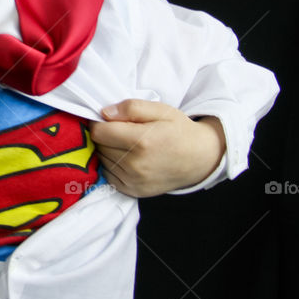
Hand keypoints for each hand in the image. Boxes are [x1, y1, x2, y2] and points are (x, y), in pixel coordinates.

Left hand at [87, 99, 226, 196]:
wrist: (200, 159)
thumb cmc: (179, 131)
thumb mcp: (160, 109)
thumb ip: (131, 107)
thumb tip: (105, 112)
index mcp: (142, 142)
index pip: (99, 132)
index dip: (100, 122)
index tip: (109, 119)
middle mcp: (135, 165)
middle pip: (99, 146)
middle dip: (105, 136)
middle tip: (122, 131)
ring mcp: (134, 181)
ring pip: (102, 160)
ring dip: (108, 150)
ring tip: (127, 144)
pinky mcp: (132, 191)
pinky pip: (108, 174)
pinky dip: (112, 165)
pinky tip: (128, 158)